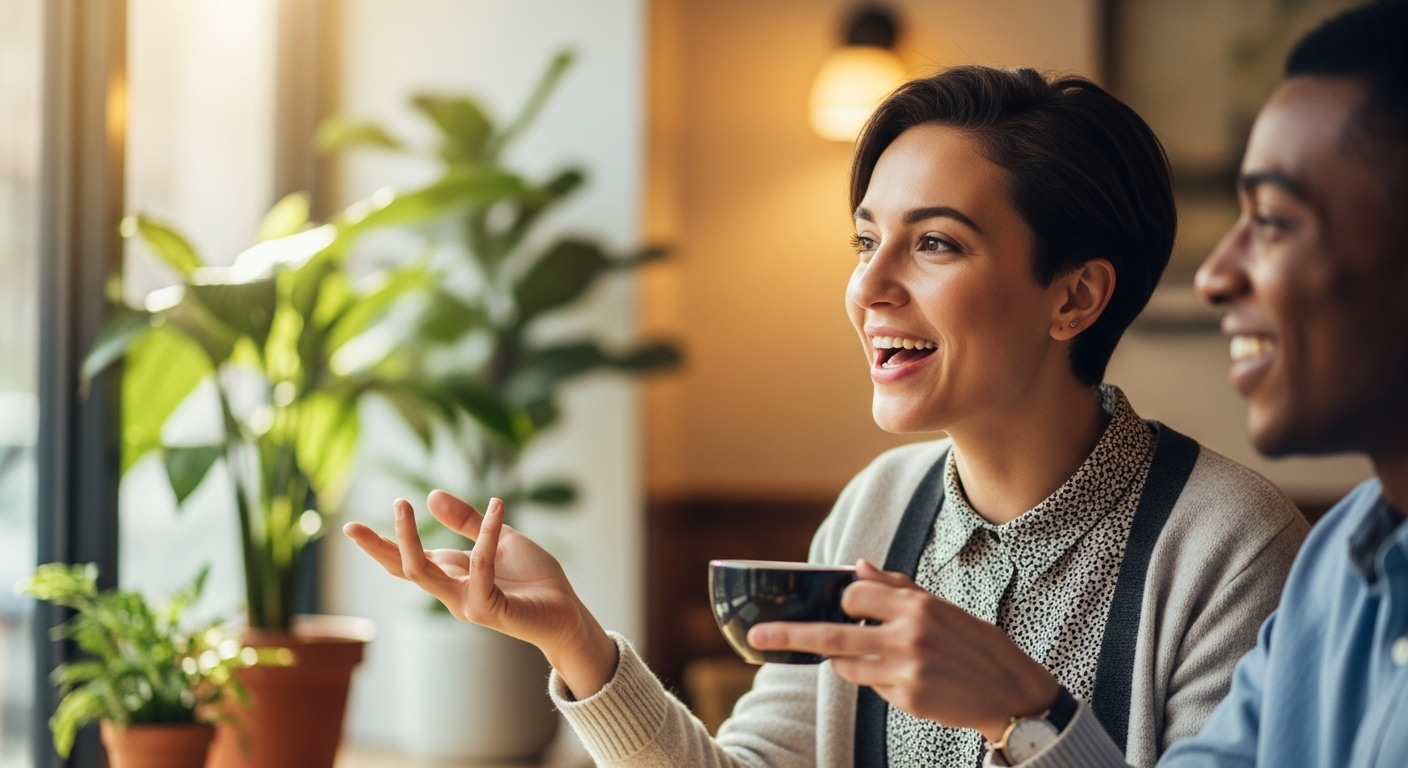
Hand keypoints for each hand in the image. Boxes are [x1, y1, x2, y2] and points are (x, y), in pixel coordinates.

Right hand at [343, 490, 617, 698]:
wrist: (566, 611)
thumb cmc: (534, 579)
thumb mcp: (499, 539)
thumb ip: (467, 521)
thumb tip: (430, 495)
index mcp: (452, 574)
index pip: (407, 560)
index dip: (380, 544)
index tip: (351, 526)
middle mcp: (453, 591)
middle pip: (403, 570)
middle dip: (378, 548)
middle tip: (351, 526)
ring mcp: (468, 603)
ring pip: (425, 574)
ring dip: (411, 540)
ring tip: (405, 504)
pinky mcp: (490, 609)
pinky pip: (480, 568)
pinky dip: (485, 537)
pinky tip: (497, 508)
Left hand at [747, 559, 1058, 740]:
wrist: (1013, 693)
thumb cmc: (977, 645)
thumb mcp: (943, 607)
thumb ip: (898, 587)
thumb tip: (858, 565)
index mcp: (916, 606)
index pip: (853, 595)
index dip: (843, 600)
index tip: (843, 604)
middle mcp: (907, 637)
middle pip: (831, 635)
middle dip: (788, 635)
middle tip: (757, 636)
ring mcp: (905, 672)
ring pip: (847, 666)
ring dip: (847, 661)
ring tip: (881, 658)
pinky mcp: (908, 700)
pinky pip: (873, 687)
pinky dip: (879, 681)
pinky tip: (911, 679)